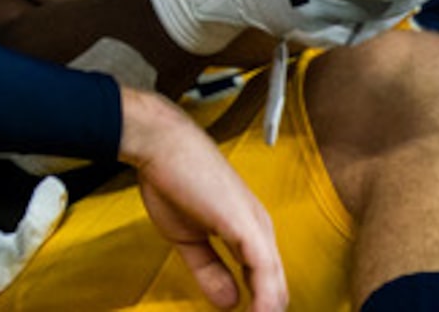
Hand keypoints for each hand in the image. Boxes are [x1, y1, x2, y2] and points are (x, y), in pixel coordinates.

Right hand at [117, 87, 284, 311]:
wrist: (161, 143)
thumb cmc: (171, 177)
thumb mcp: (186, 235)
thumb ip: (209, 269)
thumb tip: (229, 302)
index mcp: (248, 231)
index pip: (265, 281)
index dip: (259, 306)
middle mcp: (260, 229)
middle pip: (277, 287)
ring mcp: (257, 228)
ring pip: (277, 284)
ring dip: (268, 311)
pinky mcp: (249, 227)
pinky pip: (265, 272)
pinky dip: (265, 300)